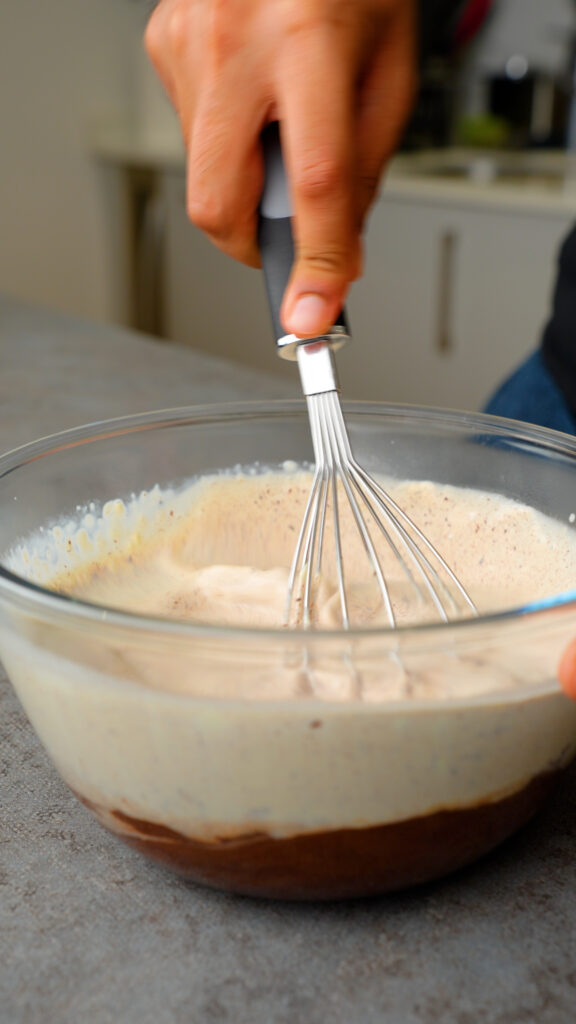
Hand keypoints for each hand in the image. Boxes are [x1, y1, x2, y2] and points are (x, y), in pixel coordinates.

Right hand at [146, 0, 416, 337]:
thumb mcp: (389, 68)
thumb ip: (363, 167)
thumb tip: (340, 249)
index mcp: (307, 41)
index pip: (310, 185)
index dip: (314, 263)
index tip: (312, 316)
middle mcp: (232, 42)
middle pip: (219, 204)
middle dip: (256, 246)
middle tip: (292, 240)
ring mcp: (185, 42)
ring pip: (203, 175)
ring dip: (247, 180)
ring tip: (280, 123)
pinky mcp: (162, 45)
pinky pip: (191, 134)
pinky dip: (227, 141)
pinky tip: (253, 96)